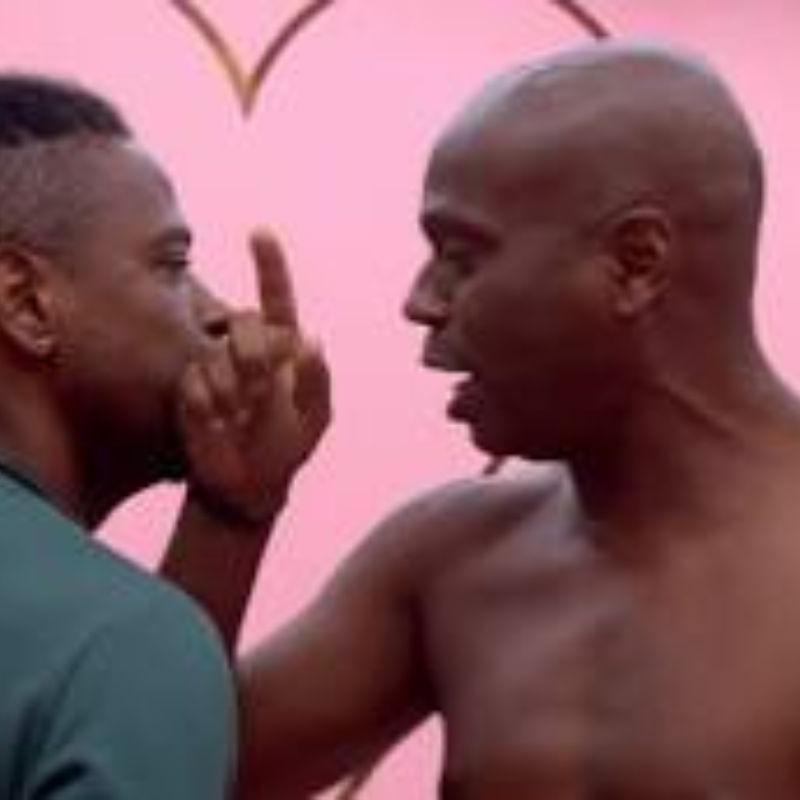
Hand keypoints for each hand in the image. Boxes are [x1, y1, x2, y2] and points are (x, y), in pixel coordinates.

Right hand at [178, 229, 330, 525]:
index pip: (277, 301)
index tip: (260, 232)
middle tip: (258, 395)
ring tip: (240, 420)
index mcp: (285, 350)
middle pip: (243, 321)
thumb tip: (312, 338)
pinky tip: (219, 425)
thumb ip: (316, 381)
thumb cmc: (286, 450)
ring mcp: (216, 365)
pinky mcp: (190, 386)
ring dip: (233, 394)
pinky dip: (210, 409)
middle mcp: (248, 349)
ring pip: (217, 356)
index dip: (271, 266)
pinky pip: (195, 384)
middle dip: (252, 357)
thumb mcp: (314, 420)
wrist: (245, 484)